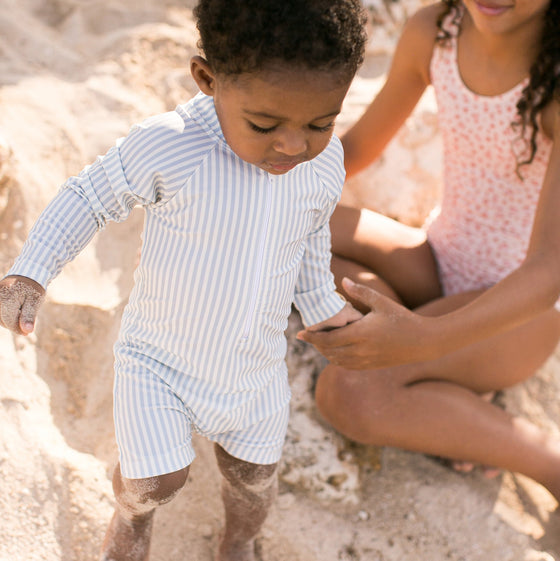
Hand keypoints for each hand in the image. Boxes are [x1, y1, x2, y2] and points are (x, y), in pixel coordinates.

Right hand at [0, 275, 44, 334]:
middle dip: (14, 323)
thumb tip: (27, 331)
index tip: (27, 331)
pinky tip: (13, 310)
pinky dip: (6, 315)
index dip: (18, 329)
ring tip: (20, 310)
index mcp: (7, 298)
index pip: (9, 321)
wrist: (27, 273)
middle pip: (2, 321)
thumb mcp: (35, 301)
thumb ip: (29, 316)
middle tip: (25, 316)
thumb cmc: (33, 288)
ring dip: (9, 319)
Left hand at [297, 278, 438, 368]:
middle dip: (315, 344)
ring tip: (319, 342)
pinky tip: (334, 352)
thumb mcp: (381, 302)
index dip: (311, 337)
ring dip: (325, 352)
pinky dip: (336, 359)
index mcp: (360, 334)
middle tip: (307, 336)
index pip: (327, 339)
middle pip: (328, 351)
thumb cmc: (403, 318)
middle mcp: (360, 350)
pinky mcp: (371, 366)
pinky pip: (347, 366)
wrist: (423, 342)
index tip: (300, 334)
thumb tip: (342, 281)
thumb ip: (361, 292)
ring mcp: (365, 360)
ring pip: (336, 360)